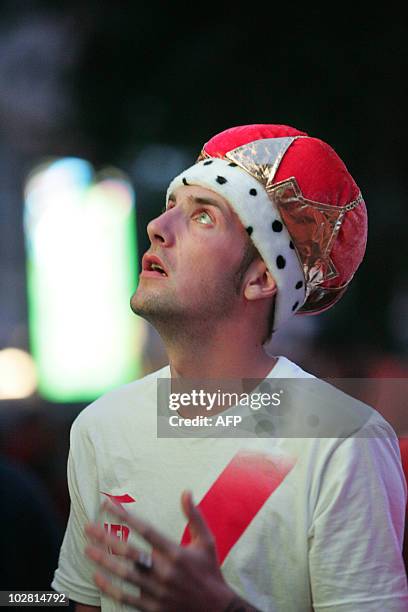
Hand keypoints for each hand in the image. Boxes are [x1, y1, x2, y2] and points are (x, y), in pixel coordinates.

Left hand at [84, 490, 235, 610]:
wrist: (218, 611)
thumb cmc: (210, 572)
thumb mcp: (206, 542)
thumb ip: (194, 517)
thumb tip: (186, 492)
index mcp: (176, 553)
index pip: (146, 530)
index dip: (126, 516)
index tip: (109, 505)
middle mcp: (165, 571)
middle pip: (129, 551)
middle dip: (106, 537)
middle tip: (88, 527)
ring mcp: (157, 591)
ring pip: (123, 574)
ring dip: (103, 560)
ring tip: (87, 550)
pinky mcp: (152, 608)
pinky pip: (125, 597)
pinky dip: (109, 587)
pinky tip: (97, 576)